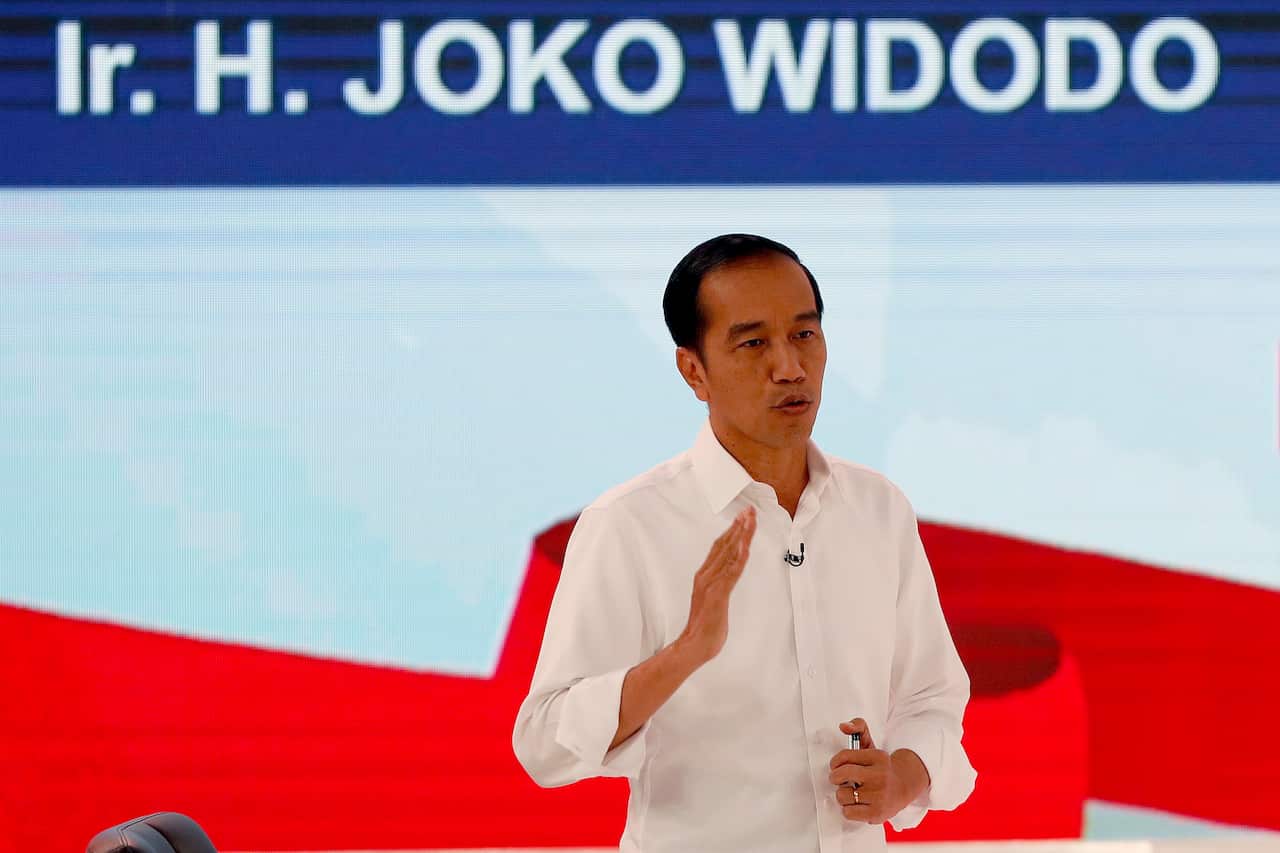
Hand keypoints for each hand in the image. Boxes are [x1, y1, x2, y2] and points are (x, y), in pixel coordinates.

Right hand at [677, 506, 755, 664]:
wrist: (695, 644)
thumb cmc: (705, 626)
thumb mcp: (713, 600)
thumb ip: (718, 587)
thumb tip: (726, 579)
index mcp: (704, 575)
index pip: (719, 547)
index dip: (731, 530)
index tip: (742, 516)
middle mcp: (706, 575)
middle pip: (724, 544)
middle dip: (738, 526)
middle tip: (748, 509)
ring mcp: (711, 583)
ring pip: (729, 553)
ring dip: (740, 535)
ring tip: (749, 519)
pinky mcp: (718, 594)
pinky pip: (731, 572)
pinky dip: (738, 558)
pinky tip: (745, 546)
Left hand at [828, 719, 916, 824]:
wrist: (903, 786)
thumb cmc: (880, 767)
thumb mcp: (871, 744)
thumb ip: (857, 727)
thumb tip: (843, 726)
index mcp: (878, 757)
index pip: (844, 756)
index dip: (835, 761)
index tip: (837, 765)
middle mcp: (880, 776)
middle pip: (842, 775)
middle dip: (835, 777)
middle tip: (839, 779)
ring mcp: (879, 796)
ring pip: (842, 795)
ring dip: (843, 794)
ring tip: (852, 792)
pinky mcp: (876, 813)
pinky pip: (848, 812)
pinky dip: (848, 809)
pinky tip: (857, 803)